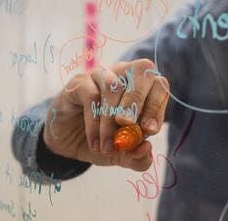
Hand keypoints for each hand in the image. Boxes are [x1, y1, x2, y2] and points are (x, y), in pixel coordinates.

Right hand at [43, 59, 168, 170]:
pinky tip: (95, 143)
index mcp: (141, 88)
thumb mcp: (122, 154)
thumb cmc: (102, 140)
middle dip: (138, 101)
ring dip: (112, 120)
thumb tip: (146, 148)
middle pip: (142, 70)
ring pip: (114, 86)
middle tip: (129, 127)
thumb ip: (137, 156)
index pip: (159, 85)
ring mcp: (101, 75)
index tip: (149, 130)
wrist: (68, 142)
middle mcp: (124, 75)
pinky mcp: (79, 83)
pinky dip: (95, 123)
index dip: (157, 106)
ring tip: (108, 147)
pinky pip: (91, 96)